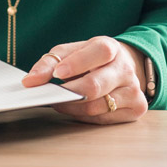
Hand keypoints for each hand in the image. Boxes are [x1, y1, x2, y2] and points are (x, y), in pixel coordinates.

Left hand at [22, 36, 149, 123]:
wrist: (123, 67)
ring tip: (60, 101)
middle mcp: (125, 68)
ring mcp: (134, 90)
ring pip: (97, 106)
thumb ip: (49, 63)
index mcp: (110, 47)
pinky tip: (77, 108)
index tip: (58, 74)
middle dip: (68, 93)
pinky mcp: (136, 109)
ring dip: (72, 107)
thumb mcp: (71, 52)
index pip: (98, 53)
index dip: (77, 64)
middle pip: (95, 86)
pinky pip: (103, 119)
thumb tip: (29, 81)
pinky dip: (84, 116)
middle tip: (50, 95)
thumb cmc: (91, 59)